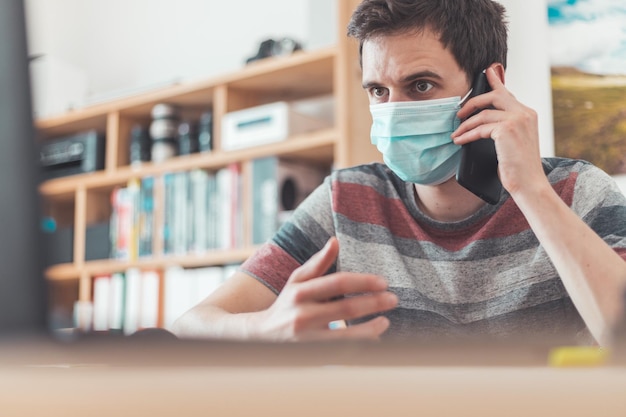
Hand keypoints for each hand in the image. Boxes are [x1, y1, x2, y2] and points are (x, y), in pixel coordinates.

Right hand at [256, 237, 397, 341]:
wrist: (261, 336)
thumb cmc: (286, 303)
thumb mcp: (297, 280)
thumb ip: (318, 263)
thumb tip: (336, 241)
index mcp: (301, 292)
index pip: (337, 283)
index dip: (363, 281)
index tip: (383, 282)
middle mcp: (303, 315)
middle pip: (345, 308)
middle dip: (373, 303)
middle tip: (393, 299)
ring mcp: (307, 338)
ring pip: (345, 336)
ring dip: (370, 329)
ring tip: (386, 322)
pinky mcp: (311, 355)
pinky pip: (341, 353)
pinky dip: (360, 347)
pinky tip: (374, 341)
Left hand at [451, 65, 548, 197]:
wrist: (528, 183)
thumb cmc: (518, 167)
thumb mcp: (511, 142)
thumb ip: (502, 127)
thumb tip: (481, 121)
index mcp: (528, 114)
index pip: (508, 93)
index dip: (495, 81)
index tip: (487, 71)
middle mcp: (525, 113)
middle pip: (493, 96)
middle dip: (472, 103)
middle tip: (459, 113)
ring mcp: (517, 120)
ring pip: (483, 114)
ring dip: (465, 125)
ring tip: (455, 134)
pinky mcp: (507, 130)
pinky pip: (480, 128)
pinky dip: (466, 135)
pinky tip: (459, 141)